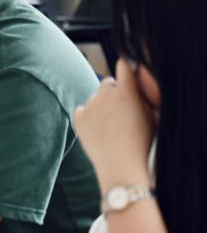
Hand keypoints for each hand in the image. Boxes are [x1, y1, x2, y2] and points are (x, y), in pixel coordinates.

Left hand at [74, 59, 154, 188]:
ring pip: (96, 98)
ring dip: (102, 105)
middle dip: (115, 92)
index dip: (126, 66)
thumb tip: (139, 80)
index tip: (127, 69)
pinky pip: (82, 110)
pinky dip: (88, 116)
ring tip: (112, 126)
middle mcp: (105, 95)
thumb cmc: (144, 144)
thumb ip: (145, 95)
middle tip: (123, 110)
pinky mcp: (79, 119)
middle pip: (108, 84)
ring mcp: (90, 106)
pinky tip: (99, 129)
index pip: (124, 65)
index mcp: (126, 92)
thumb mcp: (153, 116)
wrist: (122, 167)